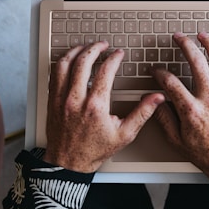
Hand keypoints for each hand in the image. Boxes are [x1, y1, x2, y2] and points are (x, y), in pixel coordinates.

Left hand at [44, 41, 164, 172]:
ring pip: (65, 64)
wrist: (68, 163)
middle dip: (95, 48)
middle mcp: (76, 100)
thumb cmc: (94, 151)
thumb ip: (142, 113)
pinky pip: (54, 74)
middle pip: (83, 62)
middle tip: (103, 45)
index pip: (105, 71)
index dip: (113, 58)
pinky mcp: (52, 101)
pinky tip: (70, 60)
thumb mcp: (124, 134)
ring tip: (86, 47)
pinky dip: (62, 62)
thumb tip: (156, 98)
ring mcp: (61, 99)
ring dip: (76, 51)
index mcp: (95, 106)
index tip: (118, 54)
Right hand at [152, 32, 208, 182]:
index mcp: (191, 111)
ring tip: (203, 36)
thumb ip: (164, 119)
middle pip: (197, 64)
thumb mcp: (177, 141)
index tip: (156, 70)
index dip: (160, 73)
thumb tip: (154, 103)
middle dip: (185, 46)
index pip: (171, 83)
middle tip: (179, 37)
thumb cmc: (207, 155)